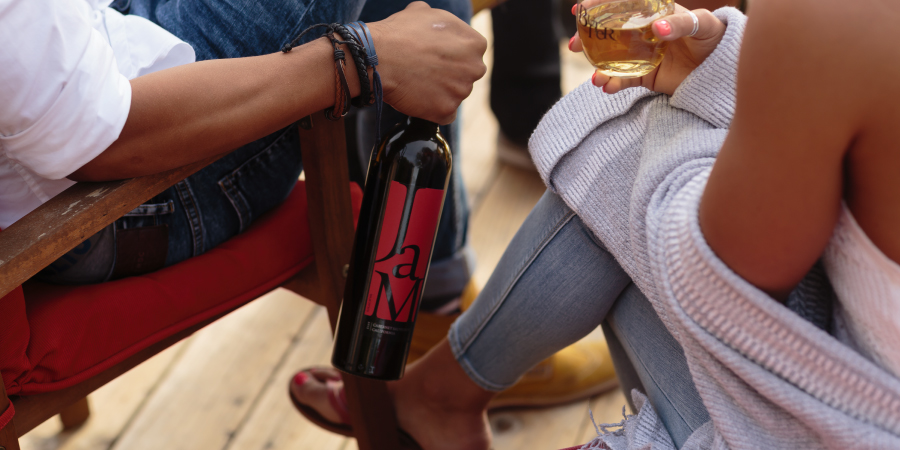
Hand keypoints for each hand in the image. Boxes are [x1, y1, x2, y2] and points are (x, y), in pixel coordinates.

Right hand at [368, 2, 487, 123]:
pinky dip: (433, 109)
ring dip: (440, 91)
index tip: (436, 56)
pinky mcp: (446, 110)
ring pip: (454, 94)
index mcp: (475, 44)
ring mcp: (461, 92)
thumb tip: (437, 26)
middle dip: (450, 74)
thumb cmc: (400, 33)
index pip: (470, 53)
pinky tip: (418, 97)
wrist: (379, 57)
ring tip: (418, 82)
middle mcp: (475, 69)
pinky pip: (444, 113)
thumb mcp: (424, 11)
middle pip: (466, 75)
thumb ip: (442, 21)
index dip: (451, 54)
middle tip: (427, 70)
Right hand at [568, 3, 725, 95]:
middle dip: (586, 40)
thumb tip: (658, 29)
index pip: (620, 6)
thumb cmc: (715, 38)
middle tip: (572, 45)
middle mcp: (642, 34)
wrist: (722, 68)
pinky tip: (607, 87)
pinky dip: (613, 84)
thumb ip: (681, 24)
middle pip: (607, 34)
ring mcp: (641, 56)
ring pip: (611, 60)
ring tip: (594, 77)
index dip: (598, 6)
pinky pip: (624, 80)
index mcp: (651, 14)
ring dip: (596, 67)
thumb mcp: (702, 25)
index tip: (579, 10)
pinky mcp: (646, 76)